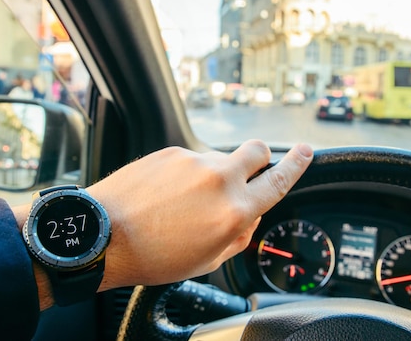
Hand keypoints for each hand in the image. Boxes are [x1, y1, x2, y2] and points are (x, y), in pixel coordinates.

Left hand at [88, 140, 312, 289]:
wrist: (104, 235)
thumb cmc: (153, 256)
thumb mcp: (207, 260)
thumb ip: (238, 236)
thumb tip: (249, 218)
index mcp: (234, 211)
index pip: (278, 181)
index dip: (297, 164)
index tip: (306, 151)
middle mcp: (219, 179)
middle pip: (258, 150)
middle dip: (261, 159)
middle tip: (249, 172)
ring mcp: (194, 161)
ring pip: (221, 157)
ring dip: (216, 173)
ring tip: (187, 199)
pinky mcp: (171, 151)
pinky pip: (191, 158)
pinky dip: (187, 173)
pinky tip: (166, 193)